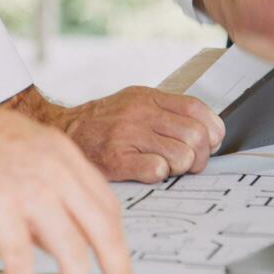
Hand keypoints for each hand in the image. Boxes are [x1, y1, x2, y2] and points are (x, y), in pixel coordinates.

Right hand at [0, 105, 132, 273]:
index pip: (104, 200)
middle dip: (118, 266)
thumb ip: (33, 192)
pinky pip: (19, 254)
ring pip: (71, 247)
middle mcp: (55, 170)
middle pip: (102, 227)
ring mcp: (29, 188)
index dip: (115, 235)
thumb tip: (33, 244)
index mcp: (61, 153)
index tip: (116, 258)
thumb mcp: (18, 149)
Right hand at [5, 85, 223, 182]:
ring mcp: (128, 135)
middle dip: (201, 155)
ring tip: (167, 167)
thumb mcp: (135, 103)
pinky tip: (149, 171)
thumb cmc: (102, 122)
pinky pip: (157, 170)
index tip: (211, 142)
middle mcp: (140, 113)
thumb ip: (168, 113)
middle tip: (191, 163)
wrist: (61, 132)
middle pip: (196, 136)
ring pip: (182, 155)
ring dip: (181, 168)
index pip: (198, 110)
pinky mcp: (115, 159)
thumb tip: (207, 132)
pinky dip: (159, 174)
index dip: (213, 130)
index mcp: (149, 98)